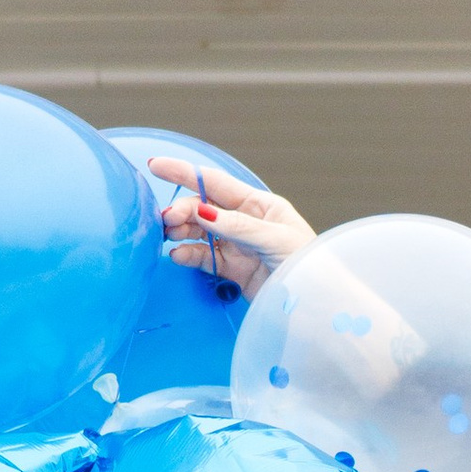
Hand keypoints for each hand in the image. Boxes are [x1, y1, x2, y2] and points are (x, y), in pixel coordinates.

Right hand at [142, 154, 314, 299]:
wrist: (313, 304)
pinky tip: (179, 255)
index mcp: (258, 204)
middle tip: (167, 219)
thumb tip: (202, 211)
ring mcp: (235, 245)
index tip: (157, 166)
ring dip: (180, 231)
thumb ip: (237, 226)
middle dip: (181, 209)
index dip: (184, 173)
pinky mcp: (230, 269)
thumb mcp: (275, 238)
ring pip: (198, 231)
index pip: (215, 182)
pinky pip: (202, 257)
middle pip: (202, 207)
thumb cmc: (306, 264)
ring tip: (169, 236)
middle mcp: (244, 221)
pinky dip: (187, 255)